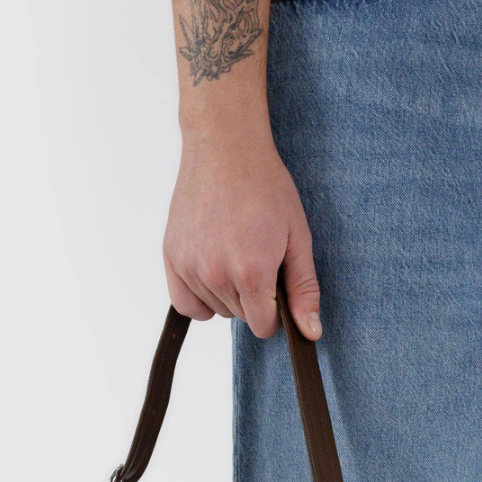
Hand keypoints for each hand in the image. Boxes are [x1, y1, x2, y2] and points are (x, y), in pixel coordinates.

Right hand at [163, 130, 320, 339]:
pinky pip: (185, 304)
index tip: (279, 289)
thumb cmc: (266, 188)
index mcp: (252, 272)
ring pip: (216, 310)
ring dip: (230, 295)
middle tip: (259, 257)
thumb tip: (310, 333)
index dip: (277, 314)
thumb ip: (304, 290)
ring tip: (237, 252)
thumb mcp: (298, 239)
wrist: (225, 148)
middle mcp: (216, 274)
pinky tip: (214, 276)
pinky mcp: (171, 257)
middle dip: (256, 299)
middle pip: (242, 317)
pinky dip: (200, 298)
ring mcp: (190, 266)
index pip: (264, 327)